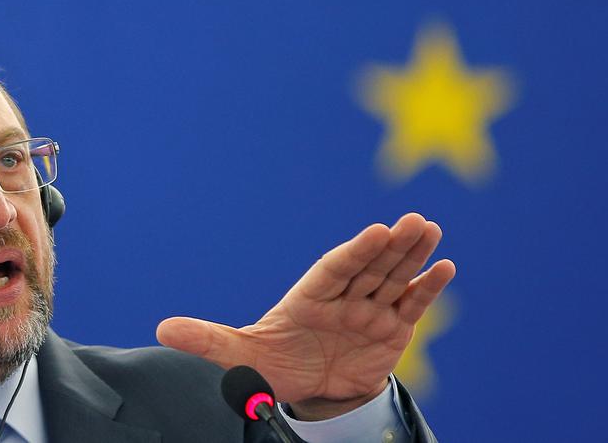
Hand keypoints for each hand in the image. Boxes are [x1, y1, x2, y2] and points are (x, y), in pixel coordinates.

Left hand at [157, 212, 454, 419]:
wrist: (300, 386)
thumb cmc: (269, 363)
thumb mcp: (236, 357)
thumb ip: (206, 340)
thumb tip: (162, 329)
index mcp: (308, 297)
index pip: (335, 269)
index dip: (355, 252)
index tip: (375, 232)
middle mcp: (342, 297)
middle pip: (369, 267)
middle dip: (392, 246)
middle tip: (415, 220)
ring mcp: (368, 311)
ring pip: (393, 279)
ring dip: (413, 255)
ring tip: (431, 229)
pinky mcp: (390, 331)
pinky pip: (410, 306)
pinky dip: (427, 288)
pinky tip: (445, 267)